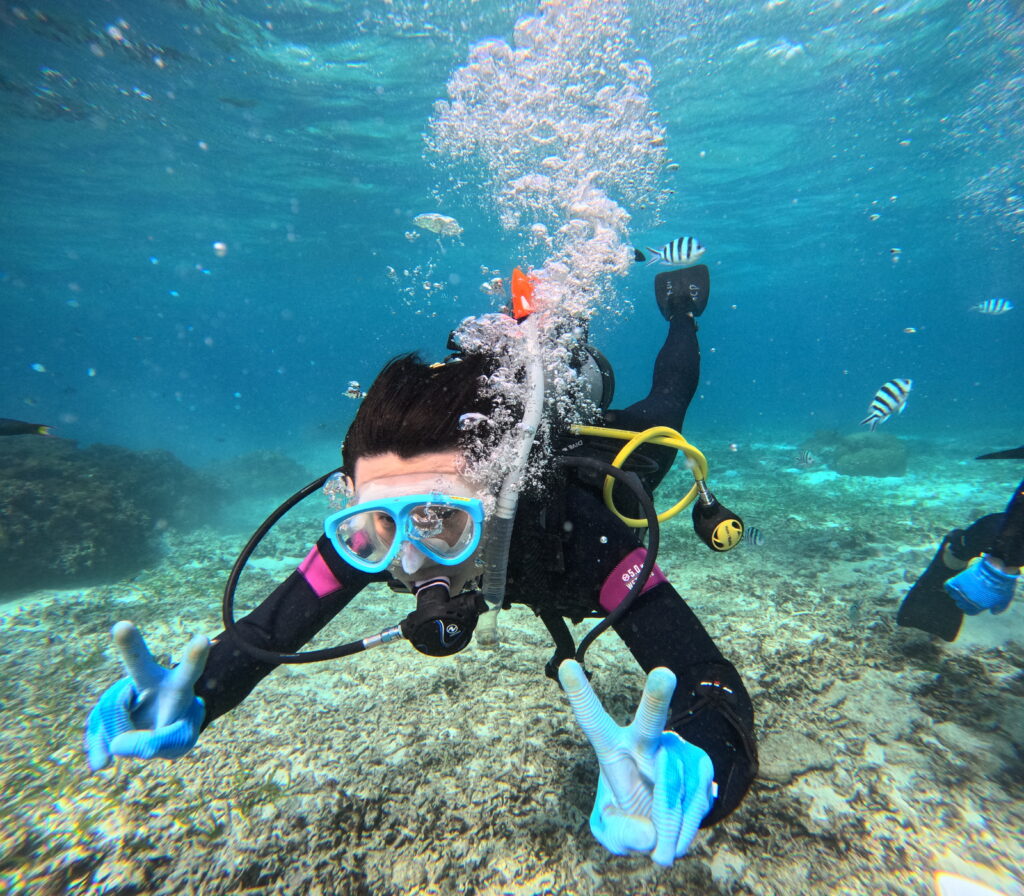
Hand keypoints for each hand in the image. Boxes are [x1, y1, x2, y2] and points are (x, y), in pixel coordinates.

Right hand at [84, 621, 209, 771]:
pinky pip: (96, 729)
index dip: (194, 656)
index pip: (189, 670)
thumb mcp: (179, 740)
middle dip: (129, 644)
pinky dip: (100, 749)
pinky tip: (103, 761)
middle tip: (122, 626)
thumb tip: (118, 745)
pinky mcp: (103, 708)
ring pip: (112, 711)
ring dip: (120, 736)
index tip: (203, 638)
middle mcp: (148, 681)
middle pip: (138, 662)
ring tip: (136, 743)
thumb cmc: (174, 728)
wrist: (154, 731)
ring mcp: (122, 692)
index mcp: (177, 686)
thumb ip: (159, 743)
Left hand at [558, 660, 714, 865]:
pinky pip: (696, 802)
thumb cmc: (630, 819)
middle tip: (663, 674)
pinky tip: (678, 828)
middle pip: (650, 720)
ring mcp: (676, 748)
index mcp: (612, 749)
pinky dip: (686, 827)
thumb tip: (650, 834)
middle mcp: (644, 740)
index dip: (579, 694)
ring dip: (668, 824)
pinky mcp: (701, 762)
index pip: (593, 720)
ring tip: (660, 840)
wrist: (667, 820)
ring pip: (674, 788)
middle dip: (657, 697)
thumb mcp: (613, 834)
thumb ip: (622, 834)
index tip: (565, 665)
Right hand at [944, 555, 1018, 614]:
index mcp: (978, 607)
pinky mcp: (958, 582)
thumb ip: (999, 608)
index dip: (970, 607)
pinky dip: (949, 585)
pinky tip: (955, 582)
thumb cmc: (1002, 586)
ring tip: (962, 586)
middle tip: (968, 591)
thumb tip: (992, 612)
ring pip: (953, 595)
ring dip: (956, 592)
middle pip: (960, 604)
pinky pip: (948, 586)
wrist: (996, 571)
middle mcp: (967, 601)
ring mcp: (962, 591)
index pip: (968, 611)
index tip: (973, 600)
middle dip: (963, 599)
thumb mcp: (1004, 600)